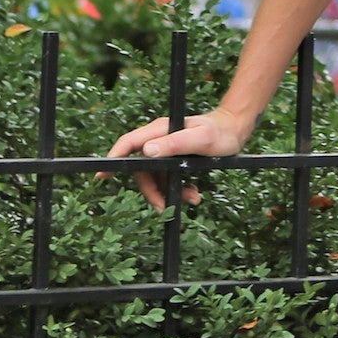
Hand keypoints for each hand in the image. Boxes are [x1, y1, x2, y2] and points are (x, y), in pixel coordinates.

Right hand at [103, 107, 253, 209]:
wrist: (236, 130)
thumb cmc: (220, 132)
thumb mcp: (201, 139)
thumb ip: (175, 143)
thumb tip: (146, 152)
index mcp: (160, 130)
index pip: (129, 143)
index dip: (114, 158)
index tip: (102, 175)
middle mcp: (159, 139)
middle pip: (141, 169)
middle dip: (152, 191)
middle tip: (164, 207)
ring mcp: (166, 149)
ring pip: (156, 177)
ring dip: (168, 193)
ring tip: (191, 199)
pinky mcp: (174, 159)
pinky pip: (168, 178)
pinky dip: (178, 189)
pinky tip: (193, 194)